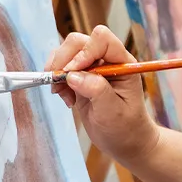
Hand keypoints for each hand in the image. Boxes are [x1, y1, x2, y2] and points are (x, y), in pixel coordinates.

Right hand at [46, 26, 160, 163]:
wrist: (124, 141)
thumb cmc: (125, 128)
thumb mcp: (113, 112)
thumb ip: (96, 90)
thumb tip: (73, 75)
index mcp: (122, 63)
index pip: (102, 39)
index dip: (84, 52)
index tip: (73, 74)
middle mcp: (106, 60)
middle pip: (78, 42)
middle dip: (64, 60)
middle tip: (60, 84)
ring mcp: (92, 68)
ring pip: (66, 52)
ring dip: (57, 71)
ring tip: (63, 94)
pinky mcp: (80, 77)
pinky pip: (61, 67)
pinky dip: (56, 80)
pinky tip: (65, 98)